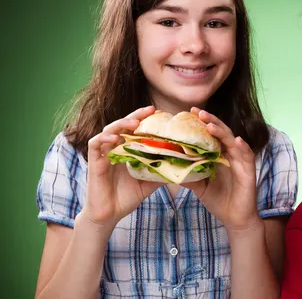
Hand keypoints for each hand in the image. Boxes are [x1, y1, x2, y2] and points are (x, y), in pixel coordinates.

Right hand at [81, 106, 164, 229]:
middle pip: (124, 124)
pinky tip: (115, 137)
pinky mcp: (94, 162)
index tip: (161, 113)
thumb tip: (183, 166)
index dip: (146, 119)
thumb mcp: (149, 183)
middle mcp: (115, 148)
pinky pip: (95, 144)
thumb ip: (161, 172)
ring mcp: (103, 153)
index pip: (136, 129)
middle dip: (137, 115)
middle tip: (151, 110)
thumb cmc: (127, 197)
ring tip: (135, 123)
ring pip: (109, 130)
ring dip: (121, 123)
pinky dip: (104, 138)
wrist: (109, 215)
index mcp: (128, 149)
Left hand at [181, 108, 260, 232]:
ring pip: (232, 141)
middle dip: (210, 121)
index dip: (202, 123)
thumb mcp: (199, 186)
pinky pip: (247, 156)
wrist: (234, 218)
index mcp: (219, 155)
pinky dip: (243, 147)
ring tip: (210, 124)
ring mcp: (240, 161)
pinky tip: (237, 141)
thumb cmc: (218, 200)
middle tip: (198, 112)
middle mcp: (230, 154)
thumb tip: (168, 166)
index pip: (211, 134)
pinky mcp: (249, 171)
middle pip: (221, 133)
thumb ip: (188, 174)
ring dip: (222, 131)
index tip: (189, 112)